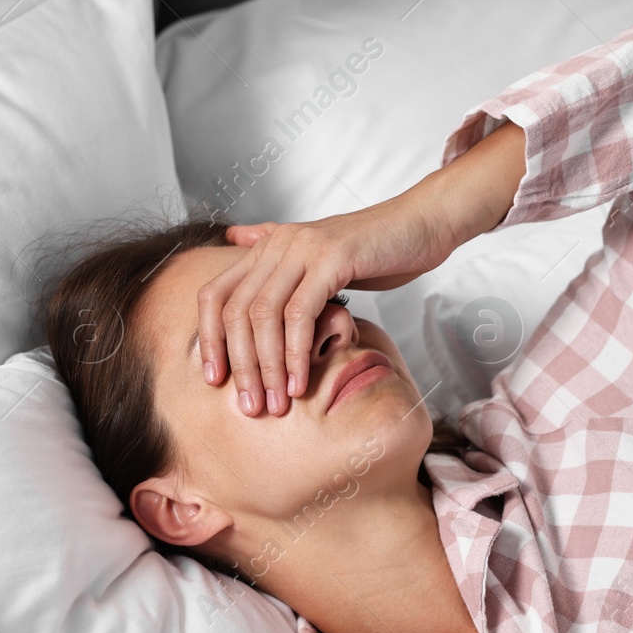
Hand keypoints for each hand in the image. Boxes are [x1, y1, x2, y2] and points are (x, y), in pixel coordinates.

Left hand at [199, 119, 525, 415]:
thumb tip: (235, 240)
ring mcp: (304, 248)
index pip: (215, 295)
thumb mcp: (320, 258)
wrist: (423, 225)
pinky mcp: (333, 258)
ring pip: (264, 315)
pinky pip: (301, 313)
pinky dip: (295, 353)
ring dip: (266, 366)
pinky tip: (300, 382)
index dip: (208, 340)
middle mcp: (279, 243)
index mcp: (268, 246)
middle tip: (249, 407)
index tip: (214, 381)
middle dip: (240, 365)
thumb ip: (279, 260)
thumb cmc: (376, 251)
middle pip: (235, 311)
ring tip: (276, 403)